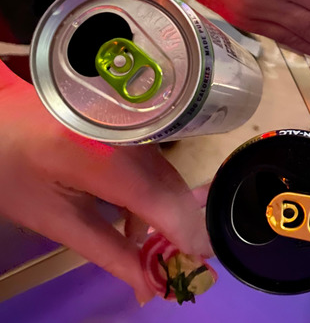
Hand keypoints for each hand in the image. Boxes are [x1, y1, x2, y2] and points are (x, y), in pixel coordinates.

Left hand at [0, 61, 210, 303]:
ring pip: (168, 172)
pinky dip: (160, 193)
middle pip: (169, 184)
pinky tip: (142, 219)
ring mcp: (130, 122)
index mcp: (94, 153)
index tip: (197, 260)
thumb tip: (149, 283)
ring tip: (163, 246)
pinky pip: (159, 161)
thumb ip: (107, 250)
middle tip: (183, 261)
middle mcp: (122, 130)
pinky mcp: (133, 121)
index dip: (180, 230)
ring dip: (173, 212)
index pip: (154, 195)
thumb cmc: (12, 170)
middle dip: (182, 227)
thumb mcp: (53, 218)